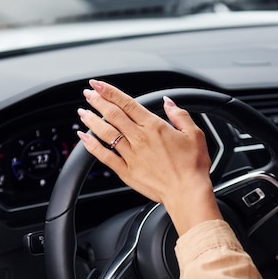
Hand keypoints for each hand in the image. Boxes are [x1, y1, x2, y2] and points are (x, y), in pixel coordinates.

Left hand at [76, 80, 221, 234]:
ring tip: (83, 112)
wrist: (187, 193)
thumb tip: (168, 102)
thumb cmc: (192, 167)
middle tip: (88, 94)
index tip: (98, 85)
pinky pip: (105, 156)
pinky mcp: (126, 171)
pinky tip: (84, 139)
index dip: (110, 92)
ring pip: (106, 133)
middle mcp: (140, 139)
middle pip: (113, 115)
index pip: (127, 103)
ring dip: (92, 120)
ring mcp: (131, 155)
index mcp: (154, 127)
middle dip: (97, 102)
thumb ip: (179, 115)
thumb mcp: (194, 134)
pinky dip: (92, 146)